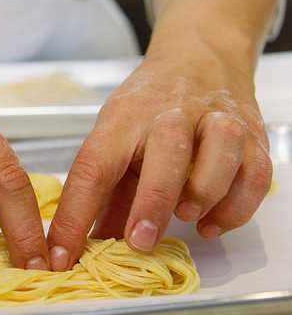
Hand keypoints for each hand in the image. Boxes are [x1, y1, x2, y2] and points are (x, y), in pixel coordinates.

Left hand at [47, 49, 270, 270]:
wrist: (199, 57)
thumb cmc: (148, 106)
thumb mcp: (115, 137)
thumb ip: (105, 194)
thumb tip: (82, 247)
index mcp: (123, 119)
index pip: (93, 168)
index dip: (75, 216)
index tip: (61, 257)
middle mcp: (171, 115)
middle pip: (165, 153)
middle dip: (152, 202)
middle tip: (139, 241)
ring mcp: (216, 122)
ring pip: (219, 155)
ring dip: (203, 194)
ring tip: (185, 218)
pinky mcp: (252, 136)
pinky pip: (254, 174)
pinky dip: (236, 207)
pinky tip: (211, 223)